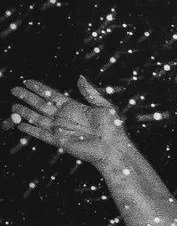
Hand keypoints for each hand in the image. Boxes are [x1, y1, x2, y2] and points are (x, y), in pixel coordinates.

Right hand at [11, 77, 135, 170]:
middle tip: (14, 90)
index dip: (39, 88)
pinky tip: (20, 125)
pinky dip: (31, 130)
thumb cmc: (113, 128)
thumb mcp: (103, 106)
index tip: (27, 81)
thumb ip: (90, 92)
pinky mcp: (60, 141)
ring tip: (13, 106)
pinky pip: (41, 134)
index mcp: (74, 107)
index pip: (52, 95)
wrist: (114, 148)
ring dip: (25, 112)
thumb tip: (80, 77)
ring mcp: (61, 129)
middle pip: (41, 105)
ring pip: (38, 118)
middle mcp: (64, 117)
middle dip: (27, 97)